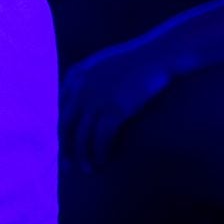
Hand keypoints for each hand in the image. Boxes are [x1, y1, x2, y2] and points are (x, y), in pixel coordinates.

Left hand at [60, 38, 183, 169]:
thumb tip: (85, 104)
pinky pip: (101, 138)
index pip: (63, 111)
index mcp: (75, 76)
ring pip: (82, 136)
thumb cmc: (138, 61)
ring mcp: (96, 99)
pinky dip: (100, 153)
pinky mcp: (114, 109)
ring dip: (83, 156)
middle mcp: (80, 88)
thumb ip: (89, 81)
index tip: (65, 147)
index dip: (63, 132)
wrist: (160, 54)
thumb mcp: (105, 66)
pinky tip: (103, 161)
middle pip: (66, 126)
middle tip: (67, 167)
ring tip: (88, 170)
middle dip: (66, 149)